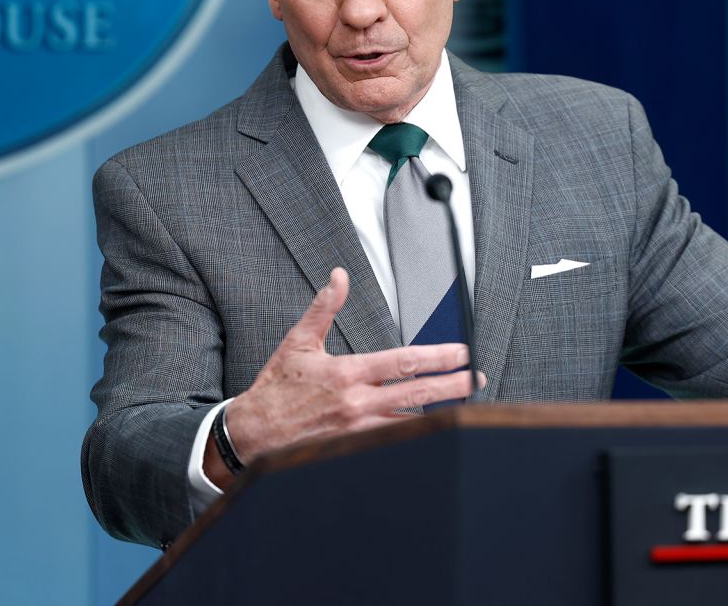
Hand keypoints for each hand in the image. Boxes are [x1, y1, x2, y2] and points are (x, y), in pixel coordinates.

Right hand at [204, 267, 480, 486]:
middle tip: (476, 378)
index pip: (403, 363)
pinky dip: (415, 434)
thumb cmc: (276, 388)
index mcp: (347, 373)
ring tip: (465, 404)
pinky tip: (434, 430)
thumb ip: (323, 309)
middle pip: (417, 394)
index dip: (438, 357)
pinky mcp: (353, 450)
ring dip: (440, 412)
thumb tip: (338, 277)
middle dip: (453, 386)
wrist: (252, 435)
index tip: (461, 353)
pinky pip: (392, 440)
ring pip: (410, 421)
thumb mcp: (298, 342)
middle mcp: (357, 403)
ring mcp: (358, 431)